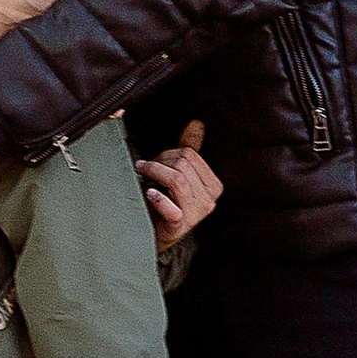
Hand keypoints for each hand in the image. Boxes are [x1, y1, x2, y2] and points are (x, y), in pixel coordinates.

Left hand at [135, 119, 218, 249]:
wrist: (155, 234)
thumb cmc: (167, 201)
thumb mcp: (179, 175)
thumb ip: (189, 150)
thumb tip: (197, 123)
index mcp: (213, 185)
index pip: (191, 155)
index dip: (168, 153)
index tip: (152, 160)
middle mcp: (209, 200)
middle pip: (183, 165)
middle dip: (159, 162)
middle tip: (143, 168)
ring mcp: (196, 215)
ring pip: (177, 180)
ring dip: (154, 174)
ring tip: (143, 178)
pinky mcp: (180, 226)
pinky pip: (171, 208)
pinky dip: (158, 198)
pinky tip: (149, 194)